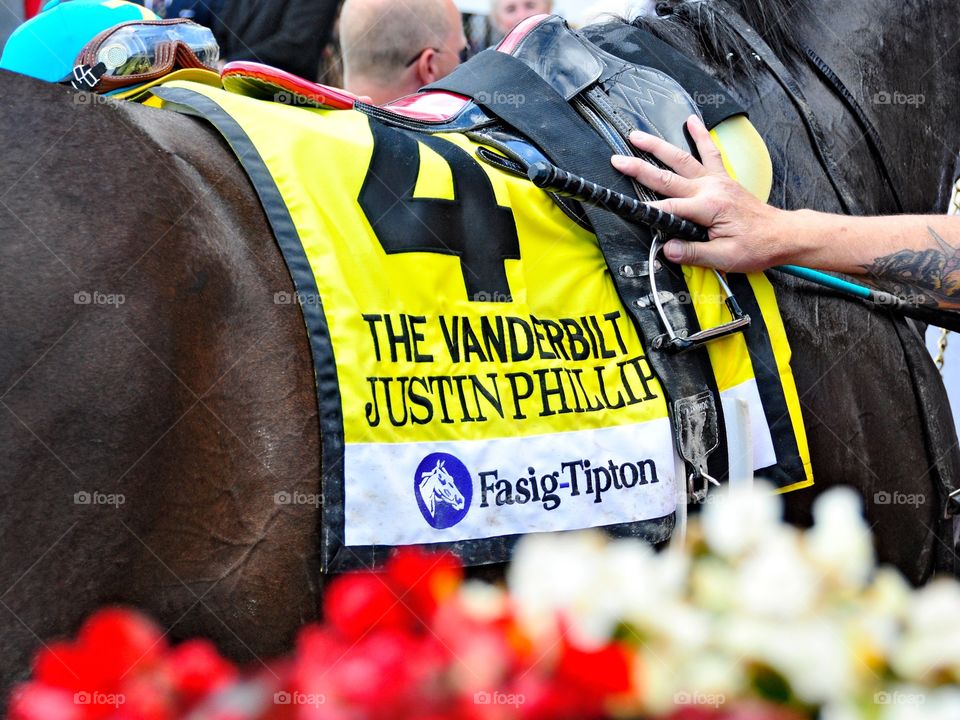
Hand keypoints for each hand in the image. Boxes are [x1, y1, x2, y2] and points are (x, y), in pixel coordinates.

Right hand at [610, 115, 789, 272]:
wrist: (782, 235)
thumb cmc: (756, 246)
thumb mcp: (724, 257)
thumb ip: (693, 253)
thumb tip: (666, 249)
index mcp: (709, 208)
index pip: (670, 208)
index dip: (649, 212)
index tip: (630, 211)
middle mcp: (710, 189)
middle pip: (667, 176)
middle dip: (639, 167)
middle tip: (617, 159)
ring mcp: (716, 181)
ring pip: (682, 159)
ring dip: (658, 145)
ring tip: (637, 135)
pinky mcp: (722, 179)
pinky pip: (710, 152)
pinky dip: (700, 135)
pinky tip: (691, 121)